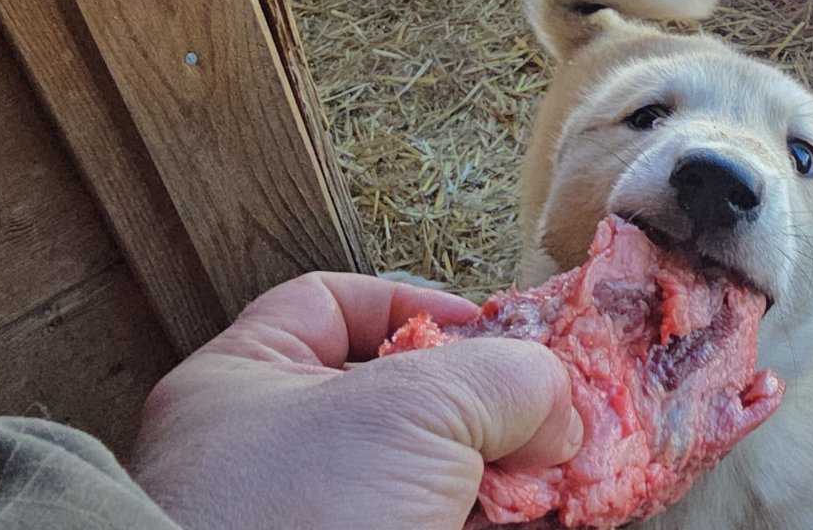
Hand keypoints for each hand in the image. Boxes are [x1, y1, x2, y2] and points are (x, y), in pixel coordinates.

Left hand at [130, 272, 582, 528]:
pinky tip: (552, 518)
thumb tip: (553, 409)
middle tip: (550, 416)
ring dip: (507, 475)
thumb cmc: (300, 511)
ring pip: (432, 481)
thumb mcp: (410, 407)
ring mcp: (318, 523)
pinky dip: (502, 526)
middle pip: (402, 401)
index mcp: (246, 382)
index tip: (486, 329)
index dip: (415, 304)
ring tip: (567, 471)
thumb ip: (496, 378)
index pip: (330, 305)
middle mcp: (275, 454)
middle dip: (487, 406)